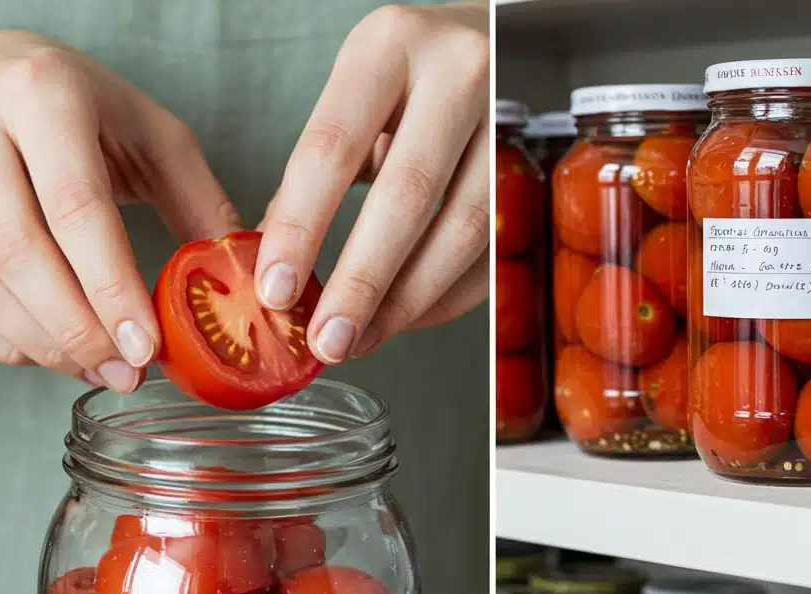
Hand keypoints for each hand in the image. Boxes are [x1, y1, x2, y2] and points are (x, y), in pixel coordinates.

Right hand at [0, 32, 240, 389]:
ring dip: (46, 342)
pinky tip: (61, 353)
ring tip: (104, 371)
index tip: (146, 347)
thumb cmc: (82, 105)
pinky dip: (12, 338)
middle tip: (128, 374)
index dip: (110, 288)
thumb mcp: (154, 135)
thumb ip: (200, 206)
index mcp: (46, 99)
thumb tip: (246, 285)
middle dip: (78, 329)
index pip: (77, 208)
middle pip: (18, 251)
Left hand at [255, 3, 488, 363]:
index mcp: (390, 46)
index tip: (277, 287)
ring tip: (362, 338)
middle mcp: (458, 75)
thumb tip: (281, 259)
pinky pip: (490, 253)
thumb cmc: (416, 70)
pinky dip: (445, 299)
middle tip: (329, 338)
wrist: (497, 38)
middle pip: (406, 198)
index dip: (302, 227)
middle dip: (362, 282)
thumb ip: (321, 164)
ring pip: (460, 233)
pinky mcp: (533, 173)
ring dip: (407, 302)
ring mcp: (506, 124)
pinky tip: (406, 319)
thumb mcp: (357, 88)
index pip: (333, 146)